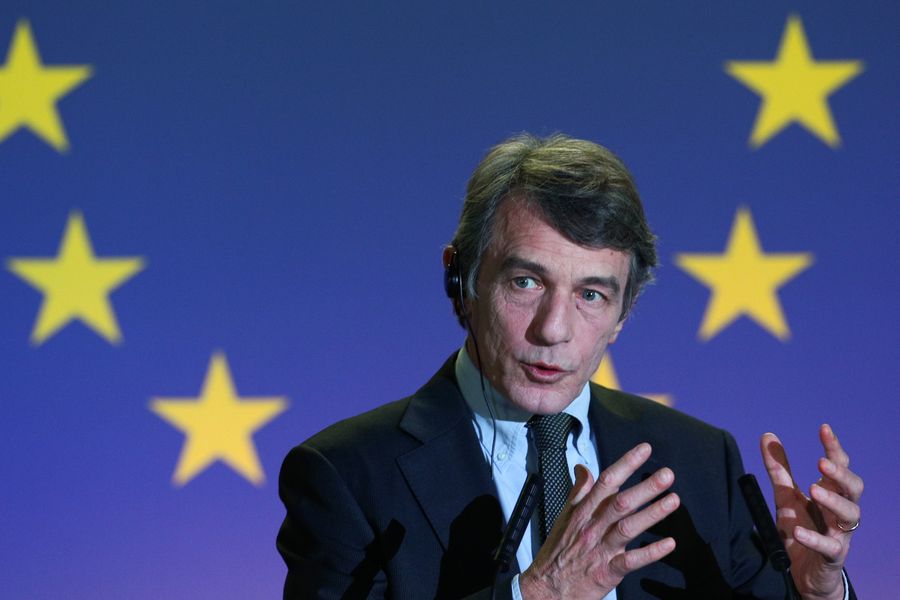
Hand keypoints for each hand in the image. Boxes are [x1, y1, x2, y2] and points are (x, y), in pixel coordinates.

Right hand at [519, 443, 679, 599]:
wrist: (546, 588)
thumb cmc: (558, 551)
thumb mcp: (564, 516)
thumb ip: (578, 492)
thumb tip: (583, 468)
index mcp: (582, 511)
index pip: (606, 482)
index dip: (626, 464)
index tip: (645, 450)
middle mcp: (592, 527)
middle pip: (620, 502)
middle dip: (645, 487)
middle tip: (667, 475)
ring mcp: (600, 549)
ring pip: (628, 528)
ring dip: (652, 513)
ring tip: (673, 500)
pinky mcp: (607, 572)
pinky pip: (631, 561)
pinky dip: (650, 552)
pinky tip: (668, 543)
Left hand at [760, 425, 862, 599]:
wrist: (802, 571)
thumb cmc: (801, 527)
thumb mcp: (786, 496)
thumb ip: (778, 468)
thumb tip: (767, 435)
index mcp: (831, 493)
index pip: (839, 467)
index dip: (834, 448)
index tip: (824, 428)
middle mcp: (840, 511)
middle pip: (853, 488)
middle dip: (841, 474)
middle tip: (821, 462)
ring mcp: (839, 534)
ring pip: (850, 514)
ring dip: (833, 500)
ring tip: (814, 488)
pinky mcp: (832, 557)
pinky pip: (829, 547)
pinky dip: (814, 538)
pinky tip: (799, 531)